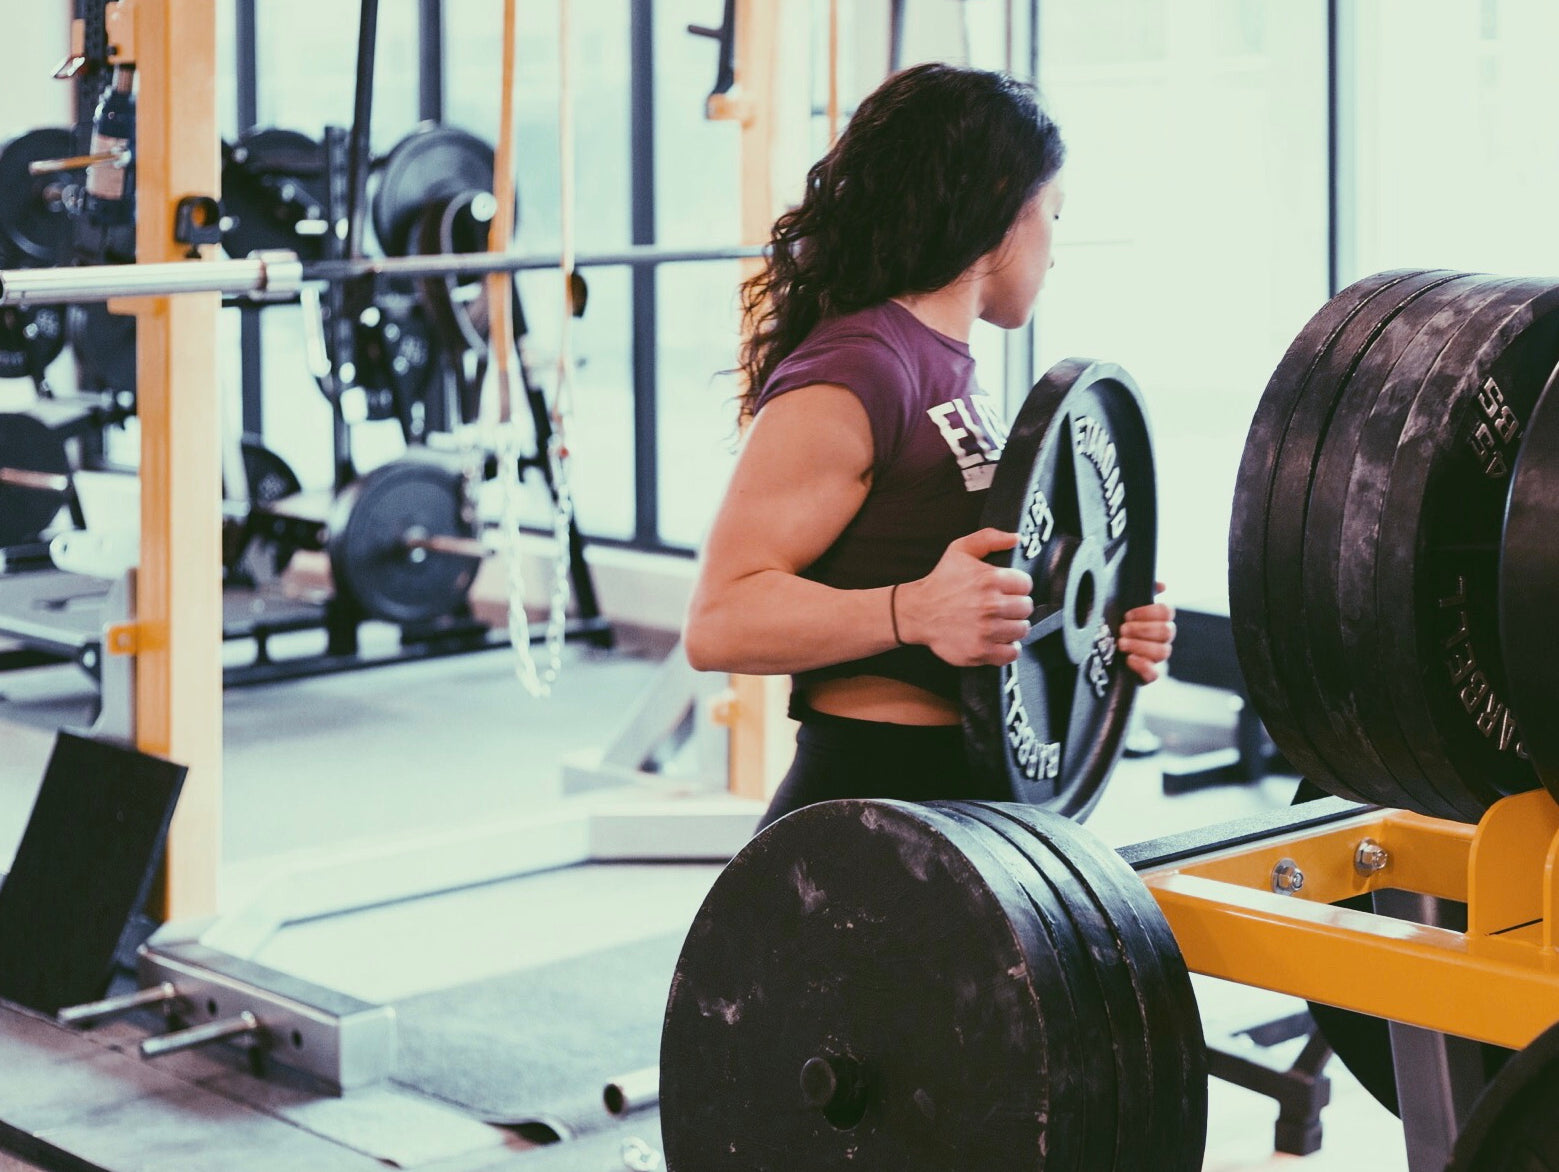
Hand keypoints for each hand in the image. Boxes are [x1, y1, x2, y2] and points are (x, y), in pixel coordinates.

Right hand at [896, 529, 1033, 666]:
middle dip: (1016, 606)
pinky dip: (1008, 648)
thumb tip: (1016, 538)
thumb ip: (989, 538)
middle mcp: (991, 605)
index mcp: (990, 579)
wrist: (917, 612)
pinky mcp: (981, 651)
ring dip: (1013, 626)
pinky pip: (1012, 653)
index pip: (1026, 584)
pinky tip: (997, 639)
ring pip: (1022, 629)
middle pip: (1027, 608)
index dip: (1017, 586)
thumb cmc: (940, 581)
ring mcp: (987, 630)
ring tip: (999, 622)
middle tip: (1001, 606)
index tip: (1006, 590)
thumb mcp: (960, 550)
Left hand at [1118, 581, 1174, 683]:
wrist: (1093, 651)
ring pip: (1163, 652)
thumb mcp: (1118, 603)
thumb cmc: (1108, 623)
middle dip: (1142, 629)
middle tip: (1122, 629)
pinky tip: (1129, 659)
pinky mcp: (1146, 675)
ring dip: (1141, 646)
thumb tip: (1162, 586)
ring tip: (1121, 643)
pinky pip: (1154, 674)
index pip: (1167, 612)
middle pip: (1167, 632)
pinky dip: (1143, 666)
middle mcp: (1159, 638)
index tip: (1128, 615)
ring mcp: (1154, 658)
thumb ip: (1138, 591)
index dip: (1149, 612)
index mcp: (1156, 619)